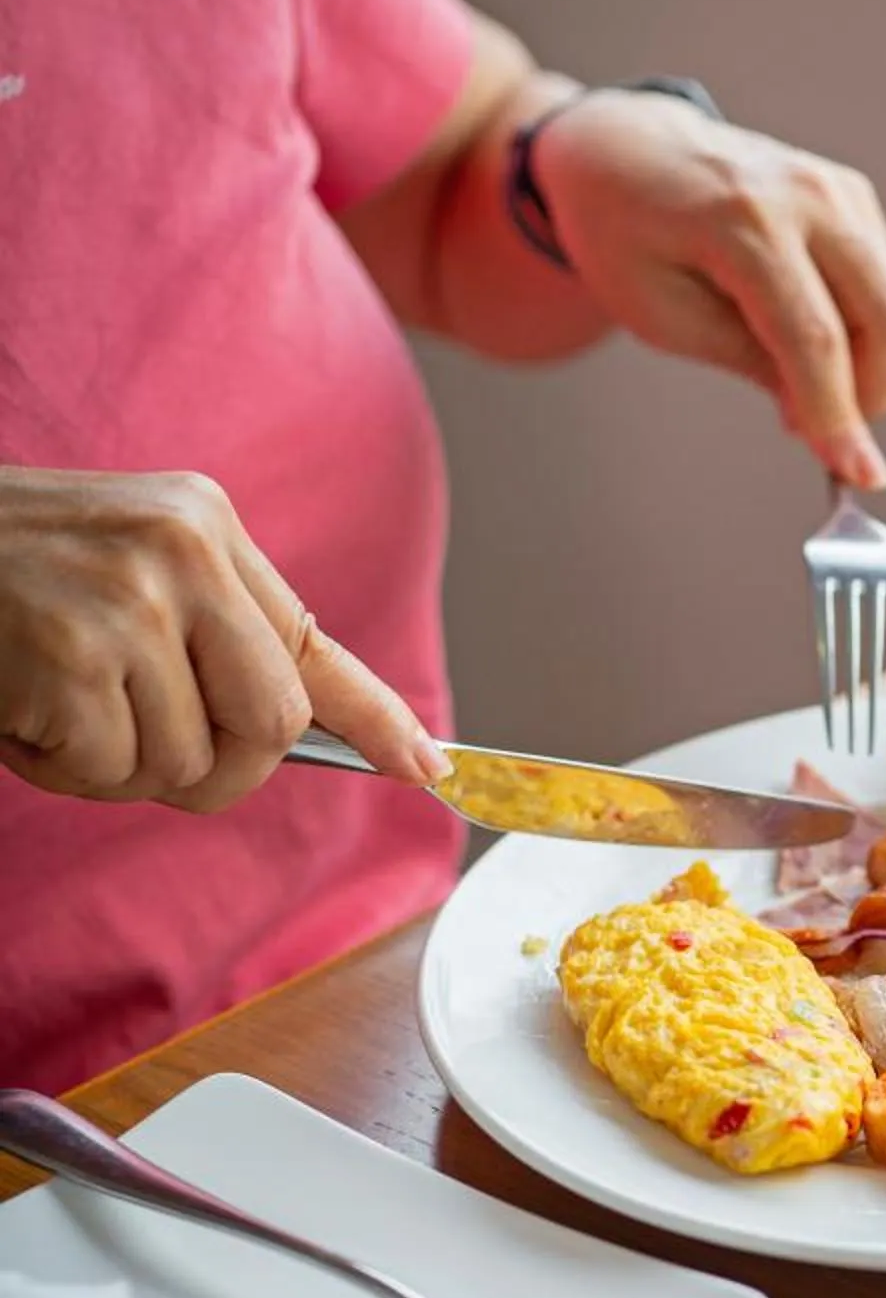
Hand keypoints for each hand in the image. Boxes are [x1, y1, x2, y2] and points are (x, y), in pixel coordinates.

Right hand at [0, 468, 445, 809]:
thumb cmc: (0, 577)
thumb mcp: (121, 572)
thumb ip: (207, 636)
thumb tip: (299, 730)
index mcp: (205, 526)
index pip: (314, 642)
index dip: (378, 721)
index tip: (431, 771)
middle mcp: (183, 550)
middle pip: (270, 728)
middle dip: (211, 770)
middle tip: (129, 745)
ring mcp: (130, 598)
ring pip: (185, 764)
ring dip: (111, 767)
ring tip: (49, 701)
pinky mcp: (74, 652)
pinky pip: (108, 770)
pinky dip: (57, 766)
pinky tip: (16, 707)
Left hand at [532, 94, 885, 490]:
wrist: (625, 149)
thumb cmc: (625, 234)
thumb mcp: (662, 316)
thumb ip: (749, 362)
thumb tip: (823, 421)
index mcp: (741, 221)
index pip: (815, 337)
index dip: (840, 415)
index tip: (860, 476)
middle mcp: (805, 195)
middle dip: (874, 395)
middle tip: (825, 431)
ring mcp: (838, 188)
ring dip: (871, 368)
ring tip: (801, 381)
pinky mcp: (854, 196)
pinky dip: (866, 333)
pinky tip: (810, 341)